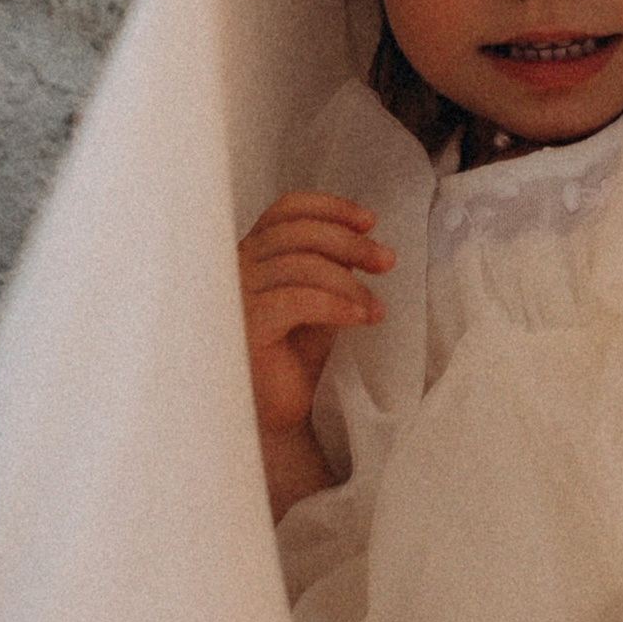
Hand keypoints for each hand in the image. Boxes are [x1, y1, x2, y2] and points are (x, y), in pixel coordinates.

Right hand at [238, 195, 392, 479]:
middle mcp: (236, 267)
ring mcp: (236, 295)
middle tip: (387, 262)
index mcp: (252, 254)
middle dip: (349, 243)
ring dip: (349, 283)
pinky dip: (337, 305)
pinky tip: (362, 318)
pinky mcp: (245, 325)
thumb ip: (327, 264)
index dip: (329, 208)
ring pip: (301, 266)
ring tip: (376, 308)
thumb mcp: (318, 296)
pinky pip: (297, 300)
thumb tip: (362, 240)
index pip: (285, 210)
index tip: (369, 222)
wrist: (279, 413)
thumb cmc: (295, 356)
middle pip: (297, 232)